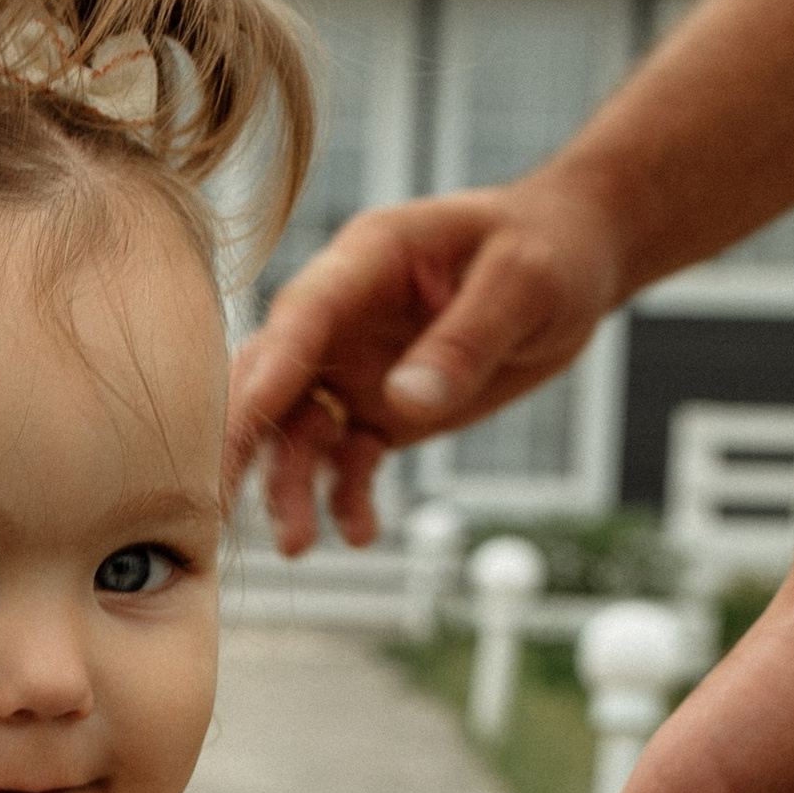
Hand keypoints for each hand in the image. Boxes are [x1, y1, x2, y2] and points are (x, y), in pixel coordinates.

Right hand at [226, 180, 624, 556]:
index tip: (240, 419)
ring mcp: (353, 369)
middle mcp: (343, 318)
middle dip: (243, 442)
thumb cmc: (549, 248)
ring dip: (290, 488)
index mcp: (369, 260)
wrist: (575, 263)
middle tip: (218, 503)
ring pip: (300, 434)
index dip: (270, 367)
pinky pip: (348, 463)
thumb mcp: (525, 282)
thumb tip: (406, 402)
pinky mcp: (377, 412)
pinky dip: (347, 499)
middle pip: (271, 380)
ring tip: (298, 544)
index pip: (303, 314)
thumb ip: (466, 339)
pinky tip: (360, 532)